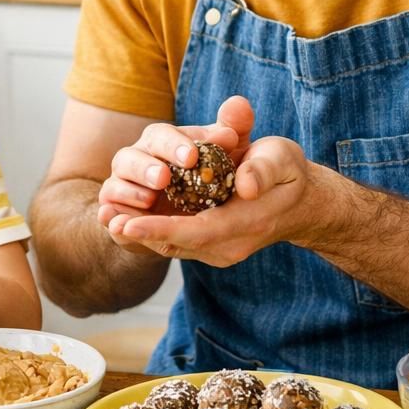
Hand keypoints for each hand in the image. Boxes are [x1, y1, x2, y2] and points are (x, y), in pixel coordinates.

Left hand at [100, 96, 321, 266]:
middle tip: (107, 221)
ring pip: (173, 245)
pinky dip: (150, 233)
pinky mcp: (210, 246)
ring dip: (140, 235)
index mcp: (247, 222)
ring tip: (107, 220)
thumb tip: (244, 183)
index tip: (129, 225)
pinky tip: (124, 220)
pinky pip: (176, 243)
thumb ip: (262, 167)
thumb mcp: (281, 158)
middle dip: (141, 234)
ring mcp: (219, 250)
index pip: (198, 231)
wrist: (301, 202)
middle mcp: (230, 244)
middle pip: (178, 243)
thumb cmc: (287, 172)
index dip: (161, 229)